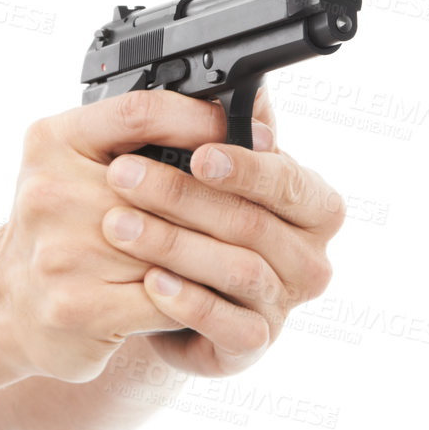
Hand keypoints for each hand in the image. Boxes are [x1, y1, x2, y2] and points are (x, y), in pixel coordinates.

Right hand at [0, 90, 253, 383]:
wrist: (5, 303)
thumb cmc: (58, 228)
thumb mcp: (78, 163)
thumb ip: (138, 136)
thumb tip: (238, 102)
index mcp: (52, 143)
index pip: (139, 113)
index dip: (200, 119)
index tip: (244, 132)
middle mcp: (51, 192)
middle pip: (167, 186)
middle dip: (224, 195)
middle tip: (267, 199)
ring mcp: (62, 252)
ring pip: (174, 247)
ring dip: (217, 251)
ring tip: (253, 249)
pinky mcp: (78, 306)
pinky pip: (166, 297)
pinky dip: (197, 296)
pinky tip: (214, 293)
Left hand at [101, 84, 345, 376]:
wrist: (159, 295)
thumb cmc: (189, 220)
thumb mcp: (202, 171)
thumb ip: (222, 131)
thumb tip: (235, 85)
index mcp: (310, 205)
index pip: (289, 181)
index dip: (246, 166)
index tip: (198, 154)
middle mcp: (308, 257)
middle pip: (254, 223)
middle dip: (184, 196)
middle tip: (124, 175)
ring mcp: (284, 305)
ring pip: (239, 271)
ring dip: (175, 244)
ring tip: (118, 225)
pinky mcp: (251, 344)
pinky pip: (228, 326)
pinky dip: (188, 302)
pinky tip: (149, 282)